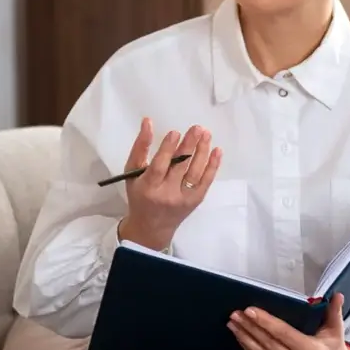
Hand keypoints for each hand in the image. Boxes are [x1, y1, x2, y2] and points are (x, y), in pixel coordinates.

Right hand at [118, 117, 221, 250]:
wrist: (151, 228)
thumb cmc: (140, 195)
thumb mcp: (132, 173)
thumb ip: (140, 147)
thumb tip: (148, 122)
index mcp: (148, 187)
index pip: (159, 167)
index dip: (167, 149)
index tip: (175, 132)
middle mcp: (167, 194)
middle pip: (180, 167)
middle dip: (189, 146)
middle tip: (197, 128)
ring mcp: (183, 198)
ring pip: (195, 173)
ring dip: (202, 152)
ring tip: (206, 134)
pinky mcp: (195, 200)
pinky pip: (205, 182)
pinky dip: (212, 166)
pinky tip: (216, 150)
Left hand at [228, 294, 349, 349]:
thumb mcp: (336, 330)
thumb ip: (334, 311)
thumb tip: (336, 295)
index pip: (282, 333)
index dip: (265, 321)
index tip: (250, 311)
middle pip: (268, 343)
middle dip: (249, 327)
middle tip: (236, 314)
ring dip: (245, 338)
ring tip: (234, 325)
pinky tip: (242, 340)